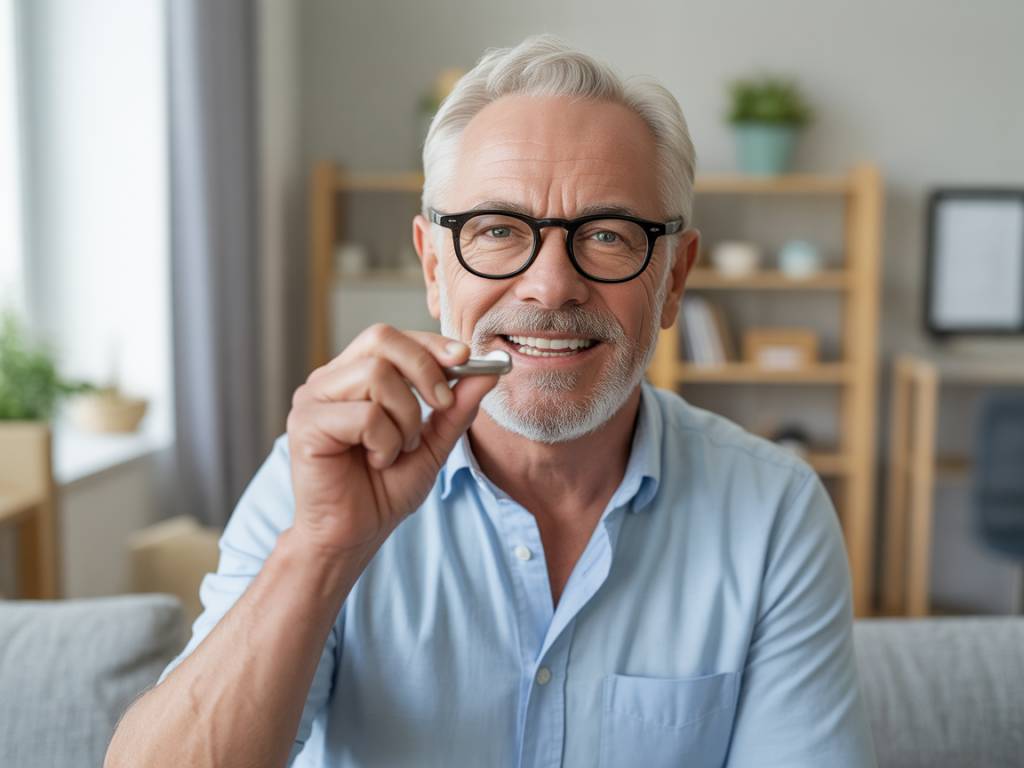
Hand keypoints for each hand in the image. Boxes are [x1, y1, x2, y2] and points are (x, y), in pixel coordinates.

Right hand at [286, 324, 497, 558]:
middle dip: (424, 368)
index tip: (464, 359)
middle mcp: (328, 380)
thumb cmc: (384, 489)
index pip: (390, 337)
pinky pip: (365, 414)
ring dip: (404, 418)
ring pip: (376, 375)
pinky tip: (376, 461)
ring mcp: (312, 400)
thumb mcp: (433, 444)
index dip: (430, 344)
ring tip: (397, 449)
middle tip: (441, 406)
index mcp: (352, 377)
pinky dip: (385, 442)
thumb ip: (456, 408)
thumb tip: (487, 372)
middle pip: (381, 339)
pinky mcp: (306, 425)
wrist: (354, 535)